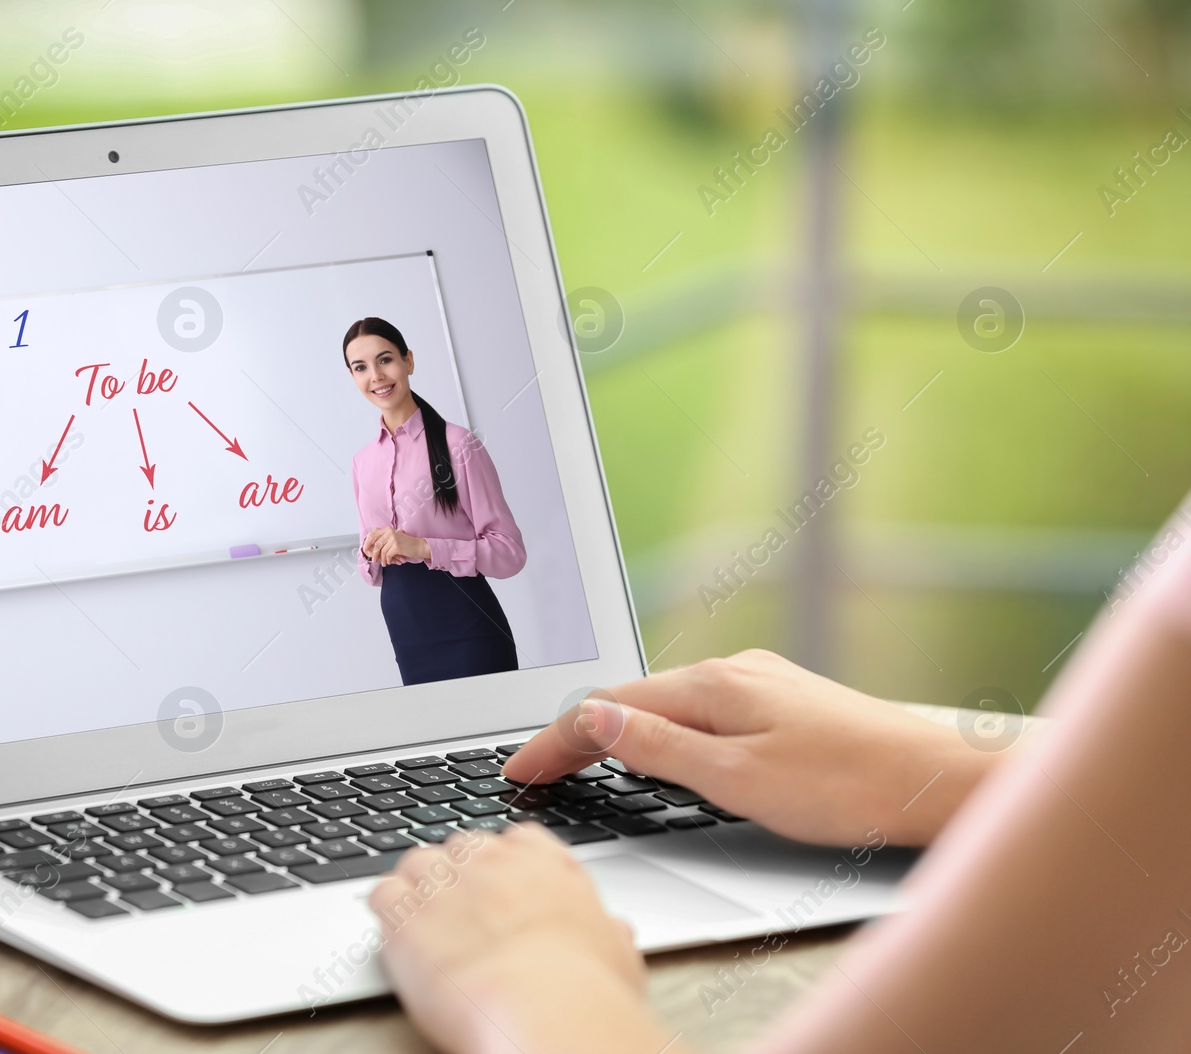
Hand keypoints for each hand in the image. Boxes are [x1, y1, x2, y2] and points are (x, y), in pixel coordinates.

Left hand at [362, 527, 429, 566]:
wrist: (419, 546)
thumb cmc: (406, 544)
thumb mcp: (394, 538)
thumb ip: (384, 540)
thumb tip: (371, 547)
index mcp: (388, 529)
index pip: (373, 534)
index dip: (368, 542)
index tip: (365, 549)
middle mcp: (390, 532)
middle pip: (376, 544)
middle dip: (374, 554)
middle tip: (373, 560)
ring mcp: (393, 538)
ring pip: (382, 551)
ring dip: (382, 559)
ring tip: (384, 563)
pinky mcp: (396, 546)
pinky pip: (387, 555)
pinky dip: (388, 560)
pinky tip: (390, 562)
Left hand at [372, 825, 668, 1053]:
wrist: (543, 1009)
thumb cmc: (585, 991)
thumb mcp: (617, 954)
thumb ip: (607, 932)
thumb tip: (615, 932)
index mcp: (546, 864)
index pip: (517, 839)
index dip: (504, 865)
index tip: (502, 888)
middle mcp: (492, 862)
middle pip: (462, 846)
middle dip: (459, 875)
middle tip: (462, 914)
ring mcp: (444, 881)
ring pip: (418, 863)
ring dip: (418, 888)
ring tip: (425, 924)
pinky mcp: (403, 911)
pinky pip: (382, 894)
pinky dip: (386, 911)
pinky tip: (397, 934)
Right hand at [502, 649, 1003, 846]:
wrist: (939, 780)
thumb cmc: (849, 787)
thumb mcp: (739, 780)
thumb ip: (660, 748)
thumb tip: (595, 717)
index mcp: (712, 686)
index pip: (607, 707)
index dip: (555, 742)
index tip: (518, 772)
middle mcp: (732, 672)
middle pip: (630, 697)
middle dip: (574, 733)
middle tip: (533, 772)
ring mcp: (759, 683)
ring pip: (665, 702)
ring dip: (615, 730)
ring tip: (576, 761)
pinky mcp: (781, 703)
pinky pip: (698, 710)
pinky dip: (658, 729)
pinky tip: (656, 750)